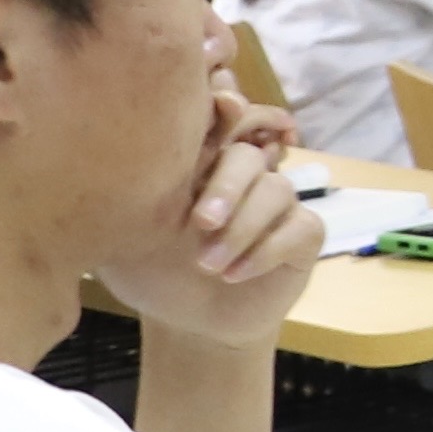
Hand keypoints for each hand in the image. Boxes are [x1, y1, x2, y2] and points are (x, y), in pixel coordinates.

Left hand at [97, 89, 314, 349]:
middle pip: (247, 155)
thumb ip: (137, 186)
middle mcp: (242, 176)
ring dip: (240, 230)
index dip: (226, 113)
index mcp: (200, 165)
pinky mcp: (302, 233)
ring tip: (209, 267)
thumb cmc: (152, 273)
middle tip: (201, 224)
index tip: (222, 108)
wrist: (190, 323)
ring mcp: (277, 202)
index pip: (218, 123)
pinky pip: (299, 227)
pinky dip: (265, 252)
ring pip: (277, 190)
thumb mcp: (129, 229)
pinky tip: (234, 275)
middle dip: (227, 187)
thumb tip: (135, 148)